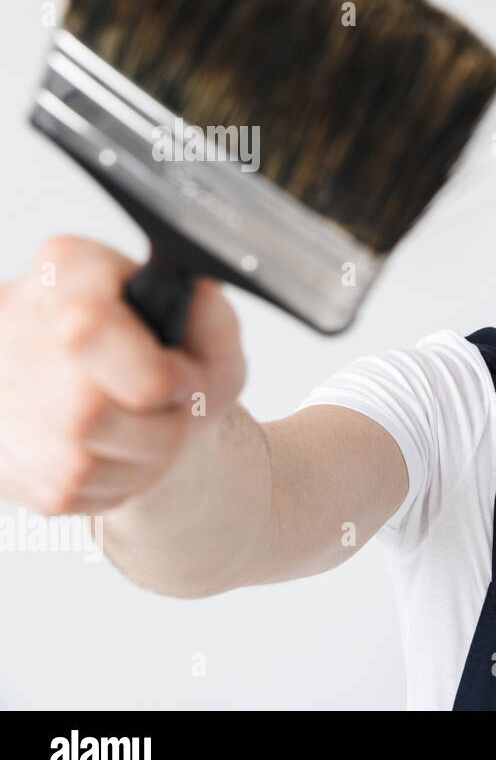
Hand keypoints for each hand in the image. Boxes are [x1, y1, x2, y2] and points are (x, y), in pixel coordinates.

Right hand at [0, 235, 245, 514]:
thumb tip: (200, 290)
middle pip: (86, 409)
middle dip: (155, 428)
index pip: (87, 325)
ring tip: (149, 435)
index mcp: (69, 270)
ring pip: (75, 460)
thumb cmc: (175, 366)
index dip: (150, 372)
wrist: (145, 416)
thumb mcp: (212, 337)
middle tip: (171, 413)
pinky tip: (117, 453)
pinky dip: (109, 484)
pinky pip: (63, 490)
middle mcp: (15, 319)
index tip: (178, 381)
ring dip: (135, 461)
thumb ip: (212, 318)